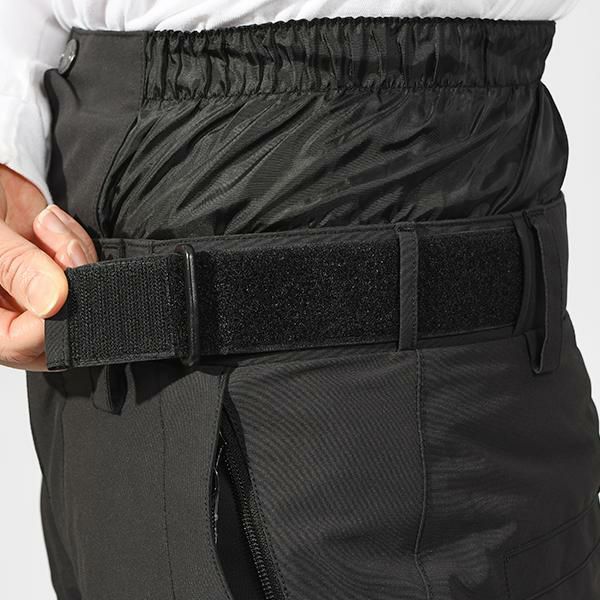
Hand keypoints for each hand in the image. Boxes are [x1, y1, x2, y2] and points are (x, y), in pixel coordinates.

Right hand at [0, 166, 96, 370]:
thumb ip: (15, 266)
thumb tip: (54, 302)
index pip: (24, 342)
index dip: (53, 318)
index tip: (64, 280)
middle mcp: (7, 311)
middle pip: (60, 329)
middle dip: (72, 284)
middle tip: (62, 247)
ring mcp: (32, 292)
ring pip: (80, 297)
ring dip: (74, 255)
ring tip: (45, 225)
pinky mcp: (52, 269)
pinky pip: (84, 270)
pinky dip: (76, 244)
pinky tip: (49, 224)